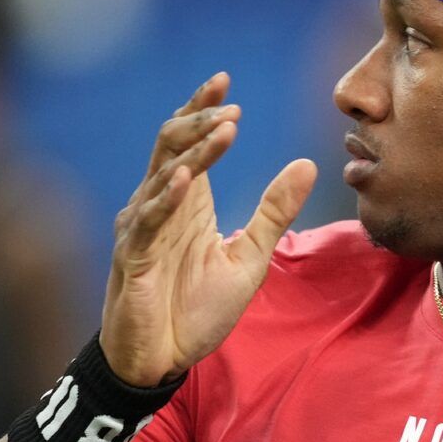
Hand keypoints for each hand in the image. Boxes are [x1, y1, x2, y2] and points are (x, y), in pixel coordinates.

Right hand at [102, 73, 316, 385]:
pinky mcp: (134, 258)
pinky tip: (185, 178)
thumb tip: (308, 164)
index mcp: (186, 202)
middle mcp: (158, 205)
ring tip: (224, 130)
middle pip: (170, 145)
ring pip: (162, 175)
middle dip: (200, 120)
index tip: (226, 82)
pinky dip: (166, 198)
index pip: (189, 141)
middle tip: (232, 105)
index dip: (203, 110)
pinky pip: (148, 220)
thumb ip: (275, 211)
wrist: (162, 360)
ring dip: (194, 151)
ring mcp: (142, 229)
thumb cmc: (196, 310)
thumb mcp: (250, 256)